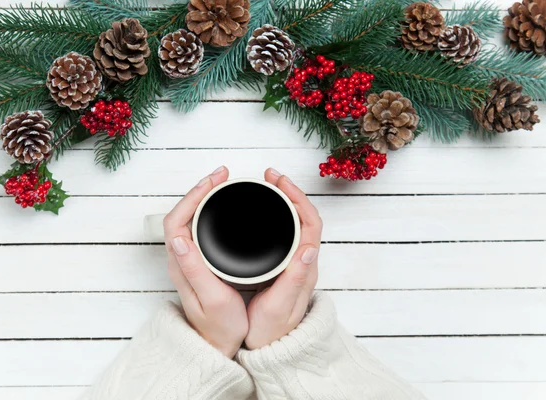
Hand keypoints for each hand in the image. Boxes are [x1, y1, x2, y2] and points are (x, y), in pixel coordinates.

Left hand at [163, 166, 247, 357]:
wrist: (217, 344)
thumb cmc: (219, 326)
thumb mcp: (211, 299)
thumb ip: (195, 270)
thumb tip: (180, 239)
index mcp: (181, 265)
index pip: (176, 220)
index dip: (193, 196)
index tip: (214, 182)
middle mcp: (180, 259)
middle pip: (180, 213)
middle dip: (200, 189)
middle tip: (222, 175)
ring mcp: (188, 259)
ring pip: (188, 218)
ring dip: (203, 197)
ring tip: (222, 183)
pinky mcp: (197, 261)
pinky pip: (197, 227)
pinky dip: (208, 210)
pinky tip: (221, 207)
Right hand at [244, 168, 321, 349]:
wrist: (272, 349)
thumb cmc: (273, 330)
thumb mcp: (281, 306)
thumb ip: (295, 278)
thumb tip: (309, 248)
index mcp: (306, 267)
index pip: (310, 222)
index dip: (297, 197)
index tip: (278, 182)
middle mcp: (304, 262)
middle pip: (305, 216)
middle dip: (290, 191)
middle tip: (270, 176)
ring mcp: (295, 263)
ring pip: (297, 223)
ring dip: (285, 201)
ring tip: (268, 186)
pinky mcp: (284, 265)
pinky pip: (287, 232)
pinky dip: (278, 215)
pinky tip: (263, 212)